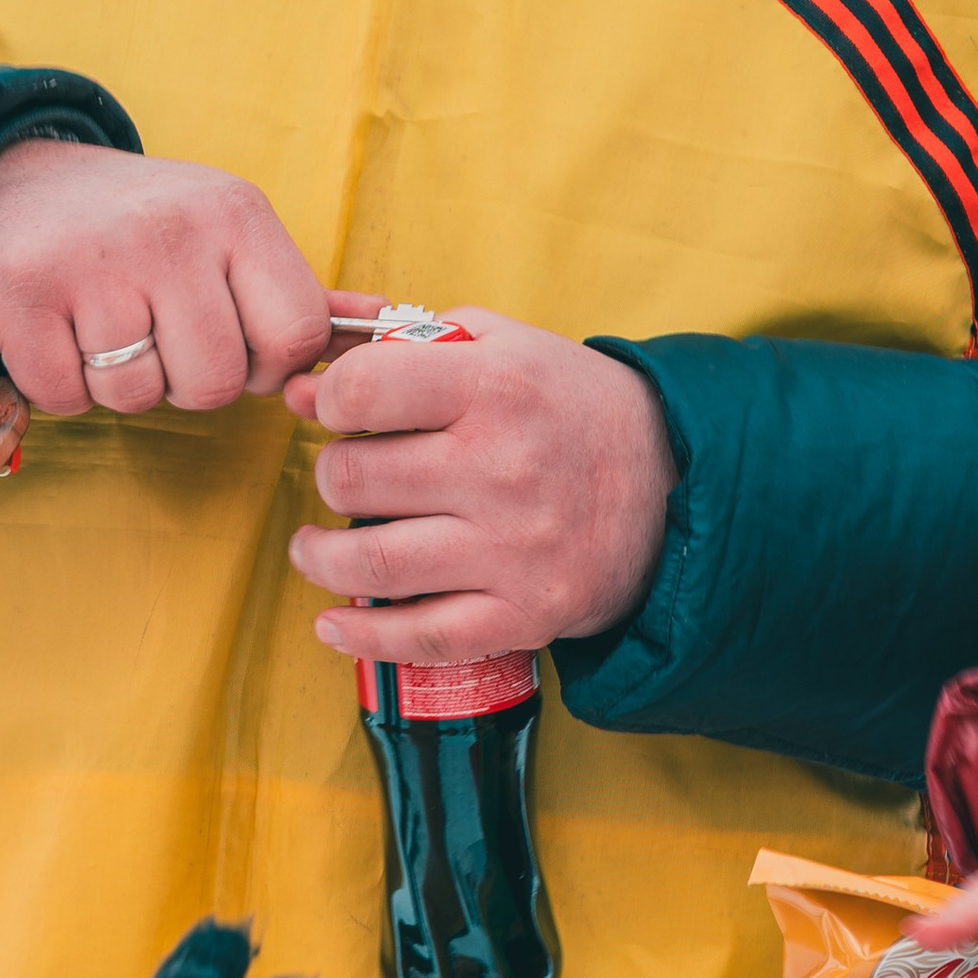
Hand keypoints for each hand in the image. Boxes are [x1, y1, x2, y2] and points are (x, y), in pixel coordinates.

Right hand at [0, 142, 330, 419]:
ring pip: (137, 396)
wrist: (13, 182)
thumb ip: (300, 291)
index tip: (230, 340)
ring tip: (101, 326)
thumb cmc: (141, 226)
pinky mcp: (21, 294)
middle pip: (215, 384)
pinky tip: (57, 332)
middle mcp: (171, 231)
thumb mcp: (227, 232)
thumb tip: (388, 324)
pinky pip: (66, 396)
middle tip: (154, 335)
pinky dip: (61, 385)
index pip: (297, 338)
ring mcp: (93, 262)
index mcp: (236, 215)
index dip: (265, 363)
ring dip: (119, 384)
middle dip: (185, 382)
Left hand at [284, 303, 676, 662]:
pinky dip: (363, 635)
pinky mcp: (525, 612)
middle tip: (344, 477)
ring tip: (314, 547)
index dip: (328, 400)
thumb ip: (404, 342)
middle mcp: (503, 468)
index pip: (364, 390)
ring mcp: (514, 549)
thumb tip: (303, 377)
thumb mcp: (503, 345)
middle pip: (355, 478)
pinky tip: (334, 622)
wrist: (674, 483)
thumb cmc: (570, 406)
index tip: (332, 410)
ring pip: (371, 561)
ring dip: (320, 557)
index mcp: (497, 388)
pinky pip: (421, 635)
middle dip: (332, 475)